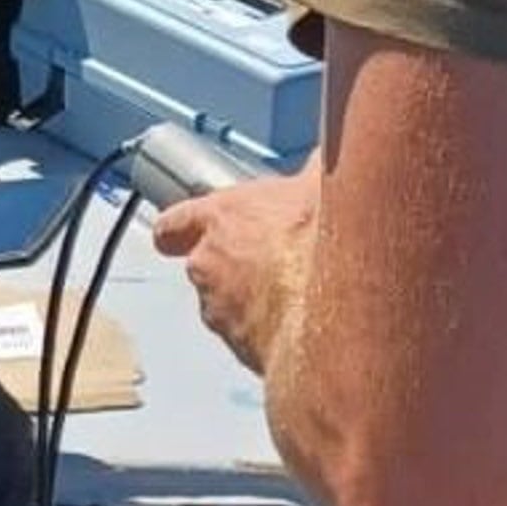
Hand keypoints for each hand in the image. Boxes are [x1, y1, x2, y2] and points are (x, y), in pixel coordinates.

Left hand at [151, 173, 313, 375]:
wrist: (331, 311)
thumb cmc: (315, 242)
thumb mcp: (320, 184)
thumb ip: (312, 169)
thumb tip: (324, 153)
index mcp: (220, 218)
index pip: (175, 223)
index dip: (178, 229)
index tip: (175, 233)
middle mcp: (209, 266)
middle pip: (205, 266)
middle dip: (232, 267)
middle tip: (270, 262)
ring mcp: (222, 313)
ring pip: (227, 307)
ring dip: (253, 304)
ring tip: (297, 297)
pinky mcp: (243, 352)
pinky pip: (254, 341)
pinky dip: (273, 335)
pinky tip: (306, 326)